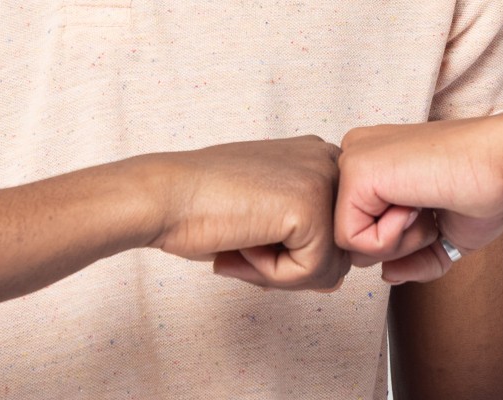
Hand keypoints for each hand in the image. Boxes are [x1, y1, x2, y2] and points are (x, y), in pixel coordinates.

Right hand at [136, 135, 351, 290]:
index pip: (335, 234)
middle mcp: (328, 161)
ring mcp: (324, 181)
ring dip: (280, 272)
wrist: (163, 196)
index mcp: (318, 158)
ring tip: (243, 241)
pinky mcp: (312, 207)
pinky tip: (243, 241)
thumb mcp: (267, 221)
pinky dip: (272, 273)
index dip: (291, 253)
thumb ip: (305, 246)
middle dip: (290, 266)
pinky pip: (312, 272)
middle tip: (243, 245)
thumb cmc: (201, 207)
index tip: (249, 234)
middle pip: (339, 253)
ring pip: (329, 268)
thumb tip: (336, 280)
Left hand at [335, 113, 502, 283]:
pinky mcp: (355, 172)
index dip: (403, 240)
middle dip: (398, 244)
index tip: (433, 210)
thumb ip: (412, 257)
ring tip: (426, 205)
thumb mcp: (443, 234)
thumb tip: (388, 275)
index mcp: (375, 163)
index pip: (364, 228)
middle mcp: (359, 156)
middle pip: (353, 238)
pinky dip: (391, 239)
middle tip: (430, 210)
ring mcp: (354, 161)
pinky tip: (416, 205)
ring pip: (350, 243)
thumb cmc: (484, 189)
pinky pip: (352, 240)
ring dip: (399, 242)